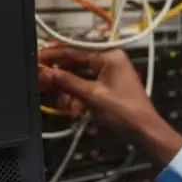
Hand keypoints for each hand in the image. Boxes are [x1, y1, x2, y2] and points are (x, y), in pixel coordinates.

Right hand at [38, 46, 181, 166]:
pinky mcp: (108, 87)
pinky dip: (77, 97)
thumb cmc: (124, 112)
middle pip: (76, 64)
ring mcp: (109, 74)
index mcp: (110, 55)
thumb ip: (67, 82)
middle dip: (60, 77)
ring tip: (63, 104)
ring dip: (68, 91)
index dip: (53, 55)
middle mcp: (110, 60)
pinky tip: (72, 108)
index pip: (75, 50)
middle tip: (41, 82)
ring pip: (79, 77)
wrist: (144, 131)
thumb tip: (47, 73)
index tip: (37, 58)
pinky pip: (86, 87)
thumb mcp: (91, 96)